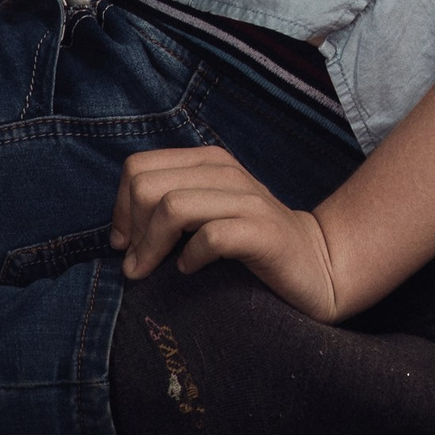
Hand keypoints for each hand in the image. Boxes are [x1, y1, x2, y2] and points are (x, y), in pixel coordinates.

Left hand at [109, 145, 342, 319]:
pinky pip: (211, 237)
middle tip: (136, 264)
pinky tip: (191, 270)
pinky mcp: (263, 232)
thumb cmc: (249, 243)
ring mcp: (247, 201)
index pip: (138, 167)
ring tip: (151, 273)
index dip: (121, 208)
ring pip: (173, 208)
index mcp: (208, 162)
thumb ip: (169, 208)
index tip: (126, 244)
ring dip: (152, 248)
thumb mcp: (207, 213)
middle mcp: (226, 172)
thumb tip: (119, 236)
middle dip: (132, 230)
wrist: (316, 264)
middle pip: (148, 185)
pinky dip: (190, 258)